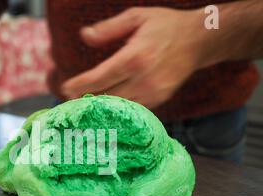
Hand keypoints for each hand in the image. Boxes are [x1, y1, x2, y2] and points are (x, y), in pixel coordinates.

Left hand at [62, 7, 205, 108]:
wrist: (199, 40)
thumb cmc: (165, 26)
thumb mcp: (136, 17)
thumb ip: (108, 28)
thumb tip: (84, 36)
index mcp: (135, 57)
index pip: (100, 78)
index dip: (79, 85)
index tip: (64, 89)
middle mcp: (144, 79)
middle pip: (106, 97)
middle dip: (85, 100)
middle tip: (69, 100)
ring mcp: (153, 93)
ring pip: (118, 108)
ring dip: (99, 108)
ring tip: (82, 105)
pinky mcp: (159, 100)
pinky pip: (132, 110)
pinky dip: (116, 110)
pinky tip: (104, 108)